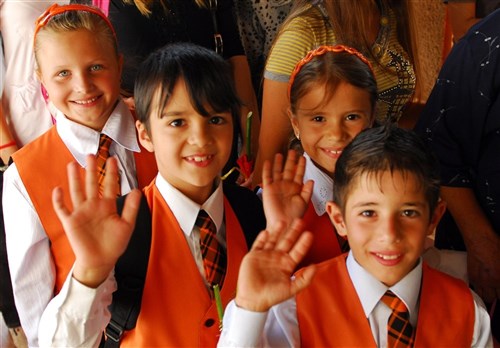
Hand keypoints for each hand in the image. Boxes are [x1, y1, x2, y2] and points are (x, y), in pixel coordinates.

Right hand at [52, 155, 140, 287]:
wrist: (101, 261)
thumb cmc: (114, 244)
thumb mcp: (127, 225)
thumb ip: (131, 208)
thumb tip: (137, 190)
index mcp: (107, 205)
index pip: (109, 185)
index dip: (111, 172)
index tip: (113, 159)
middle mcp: (93, 206)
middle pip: (91, 184)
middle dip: (92, 170)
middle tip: (92, 154)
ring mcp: (81, 212)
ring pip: (76, 192)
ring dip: (74, 179)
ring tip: (73, 164)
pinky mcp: (70, 222)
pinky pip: (62, 209)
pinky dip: (58, 200)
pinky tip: (58, 189)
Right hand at [235, 218, 315, 311]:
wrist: (253, 300)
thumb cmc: (272, 296)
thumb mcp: (292, 289)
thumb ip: (304, 279)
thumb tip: (315, 267)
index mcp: (287, 265)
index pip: (298, 251)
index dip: (303, 243)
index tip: (309, 234)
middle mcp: (277, 258)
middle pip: (287, 241)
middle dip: (293, 232)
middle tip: (299, 221)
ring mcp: (265, 255)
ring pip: (273, 240)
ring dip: (277, 231)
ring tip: (282, 221)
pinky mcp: (253, 255)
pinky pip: (258, 244)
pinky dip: (262, 238)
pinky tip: (266, 231)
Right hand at [262, 150, 312, 230]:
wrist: (284, 222)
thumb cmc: (295, 215)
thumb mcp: (304, 202)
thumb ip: (308, 191)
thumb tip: (311, 180)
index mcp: (296, 188)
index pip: (299, 174)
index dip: (301, 165)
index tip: (303, 157)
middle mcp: (286, 186)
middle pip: (288, 170)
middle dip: (291, 160)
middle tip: (293, 151)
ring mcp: (277, 186)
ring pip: (278, 171)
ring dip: (279, 163)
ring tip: (280, 154)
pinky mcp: (268, 189)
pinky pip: (267, 177)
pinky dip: (267, 169)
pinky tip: (268, 161)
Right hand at [467, 238, 499, 302]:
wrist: (480, 240)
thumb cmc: (495, 247)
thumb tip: (499, 279)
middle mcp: (490, 282)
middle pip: (492, 298)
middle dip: (496, 296)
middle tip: (497, 290)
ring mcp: (479, 280)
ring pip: (483, 296)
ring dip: (488, 295)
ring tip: (490, 290)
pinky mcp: (471, 276)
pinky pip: (476, 289)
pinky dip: (479, 290)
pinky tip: (483, 285)